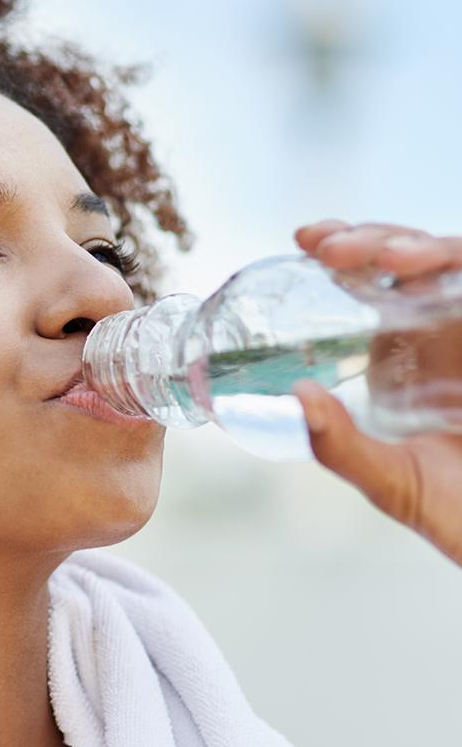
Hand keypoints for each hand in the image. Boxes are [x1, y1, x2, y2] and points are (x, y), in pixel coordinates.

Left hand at [290, 218, 461, 567]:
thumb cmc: (454, 507)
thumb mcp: (389, 480)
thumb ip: (339, 446)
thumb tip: (300, 396)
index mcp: (399, 350)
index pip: (367, 282)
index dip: (340, 249)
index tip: (303, 240)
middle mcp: (438, 328)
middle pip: (403, 257)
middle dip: (367, 239)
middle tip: (328, 248)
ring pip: (449, 257)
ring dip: (415, 245)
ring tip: (385, 259)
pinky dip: (454, 261)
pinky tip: (425, 272)